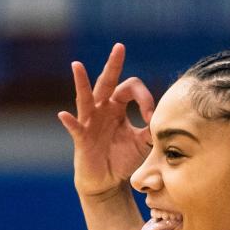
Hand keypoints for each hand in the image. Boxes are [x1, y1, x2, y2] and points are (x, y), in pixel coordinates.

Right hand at [58, 43, 155, 199]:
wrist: (107, 182)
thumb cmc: (123, 159)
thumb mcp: (142, 143)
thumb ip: (153, 130)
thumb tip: (166, 119)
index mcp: (117, 107)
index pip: (130, 89)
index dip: (144, 98)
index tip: (152, 118)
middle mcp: (101, 109)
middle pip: (107, 82)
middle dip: (113, 65)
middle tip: (120, 47)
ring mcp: (89, 122)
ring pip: (85, 98)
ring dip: (81, 82)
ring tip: (77, 66)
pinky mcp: (81, 138)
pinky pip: (74, 128)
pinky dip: (69, 122)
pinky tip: (63, 115)